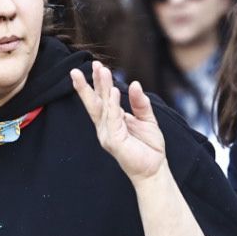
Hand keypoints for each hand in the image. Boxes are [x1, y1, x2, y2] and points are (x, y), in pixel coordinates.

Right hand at [70, 62, 166, 181]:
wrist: (155, 169)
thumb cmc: (149, 147)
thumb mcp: (147, 119)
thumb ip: (139, 102)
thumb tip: (134, 84)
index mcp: (111, 121)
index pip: (101, 100)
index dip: (99, 83)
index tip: (97, 66)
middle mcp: (105, 128)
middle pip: (94, 103)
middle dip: (87, 85)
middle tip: (80, 68)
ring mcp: (108, 135)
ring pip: (102, 107)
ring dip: (101, 88)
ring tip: (101, 70)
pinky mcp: (114, 141)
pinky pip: (113, 119)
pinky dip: (112, 104)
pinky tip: (113, 90)